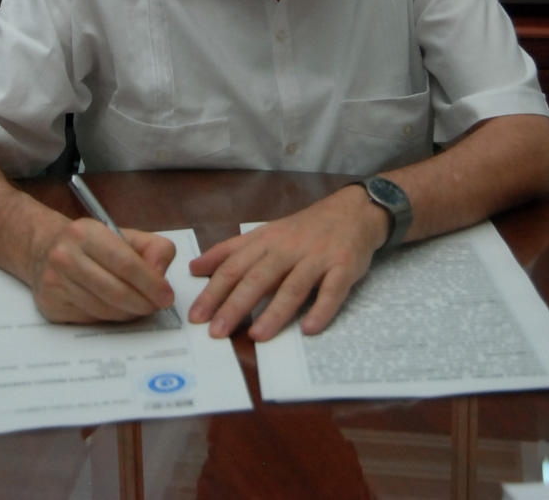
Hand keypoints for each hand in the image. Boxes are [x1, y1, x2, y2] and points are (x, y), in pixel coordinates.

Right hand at [30, 216, 176, 323]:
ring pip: (104, 309)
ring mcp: (54, 282)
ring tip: (138, 307)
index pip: (126, 264)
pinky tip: (115, 308)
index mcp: (86, 233)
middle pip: (115, 291)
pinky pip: (90, 319)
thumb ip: (153, 248)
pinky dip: (109, 317)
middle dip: (143, 303)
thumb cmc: (91, 243)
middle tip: (157, 306)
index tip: (166, 296)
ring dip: (128, 313)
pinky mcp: (50, 305)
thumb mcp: (124, 235)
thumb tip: (161, 276)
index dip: (151, 283)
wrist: (43, 248)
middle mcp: (65, 256)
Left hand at [188, 185, 389, 340]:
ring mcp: (317, 258)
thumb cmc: (303, 229)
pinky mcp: (344, 266)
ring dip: (274, 312)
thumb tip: (195, 267)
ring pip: (293, 286)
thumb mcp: (264, 233)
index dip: (214, 291)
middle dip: (235, 305)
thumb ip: (231, 251)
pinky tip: (309, 329)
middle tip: (216, 331)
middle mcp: (288, 248)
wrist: (353, 212)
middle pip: (258, 278)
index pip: (234, 266)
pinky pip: (332, 290)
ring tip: (257, 336)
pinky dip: (321, 309)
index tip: (196, 316)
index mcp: (266, 240)